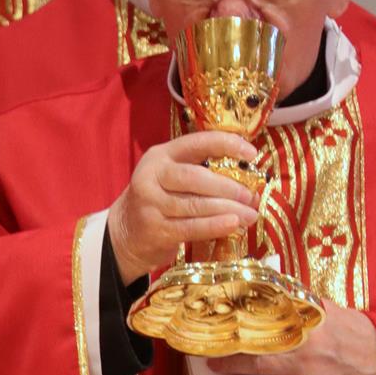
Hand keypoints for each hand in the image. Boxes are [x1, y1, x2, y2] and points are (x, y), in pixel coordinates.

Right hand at [106, 131, 261, 282]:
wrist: (124, 231)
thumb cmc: (160, 200)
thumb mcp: (172, 177)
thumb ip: (203, 174)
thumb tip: (250, 186)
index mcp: (161, 155)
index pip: (197, 143)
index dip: (226, 144)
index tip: (251, 152)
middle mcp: (152, 175)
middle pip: (196, 177)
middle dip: (229, 187)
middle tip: (251, 196)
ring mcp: (150, 203)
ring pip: (196, 204)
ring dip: (228, 210)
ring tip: (250, 215)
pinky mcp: (154, 229)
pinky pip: (190, 227)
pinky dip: (214, 226)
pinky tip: (233, 225)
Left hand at [212, 305, 375, 374]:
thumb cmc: (360, 337)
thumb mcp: (333, 310)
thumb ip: (304, 303)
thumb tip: (277, 289)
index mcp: (310, 318)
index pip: (268, 312)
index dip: (242, 315)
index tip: (223, 312)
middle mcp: (304, 342)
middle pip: (256, 341)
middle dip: (230, 342)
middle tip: (209, 341)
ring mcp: (304, 369)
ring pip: (257, 367)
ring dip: (231, 365)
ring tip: (213, 363)